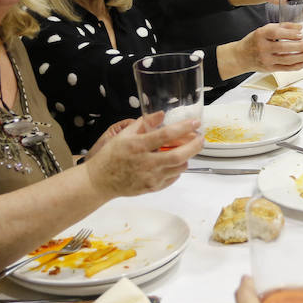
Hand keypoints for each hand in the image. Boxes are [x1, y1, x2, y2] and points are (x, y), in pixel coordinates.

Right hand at [84, 112, 198, 195]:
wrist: (101, 181)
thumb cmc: (111, 155)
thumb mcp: (123, 134)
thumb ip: (144, 123)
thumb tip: (161, 114)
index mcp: (138, 146)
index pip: (166, 135)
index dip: (183, 128)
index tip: (195, 123)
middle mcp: (146, 163)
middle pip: (178, 155)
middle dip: (194, 146)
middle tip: (201, 139)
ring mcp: (151, 177)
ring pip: (179, 168)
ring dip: (186, 157)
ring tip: (187, 150)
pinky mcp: (153, 187)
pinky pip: (173, 178)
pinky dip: (177, 169)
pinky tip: (174, 162)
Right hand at [235, 22, 302, 72]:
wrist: (241, 57)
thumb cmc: (254, 41)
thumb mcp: (264, 30)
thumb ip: (282, 27)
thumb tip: (300, 28)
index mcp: (261, 34)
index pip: (276, 33)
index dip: (290, 34)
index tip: (301, 33)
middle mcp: (263, 47)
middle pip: (283, 48)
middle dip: (300, 47)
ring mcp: (266, 60)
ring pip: (287, 59)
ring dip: (302, 57)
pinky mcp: (269, 69)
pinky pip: (286, 68)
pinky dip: (297, 66)